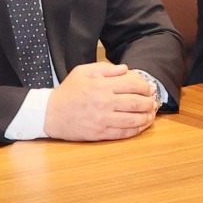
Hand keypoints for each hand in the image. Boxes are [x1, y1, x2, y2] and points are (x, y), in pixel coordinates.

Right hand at [44, 62, 159, 140]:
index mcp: (101, 86)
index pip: (133, 85)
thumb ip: (105, 69)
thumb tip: (125, 69)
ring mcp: (103, 120)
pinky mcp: (100, 134)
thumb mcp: (82, 72)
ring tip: (151, 114)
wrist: (49, 114)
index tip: (149, 88)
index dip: (145, 87)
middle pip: (137, 103)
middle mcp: (104, 103)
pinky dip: (136, 130)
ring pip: (133, 120)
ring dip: (147, 117)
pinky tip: (141, 126)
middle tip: (153, 101)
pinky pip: (124, 133)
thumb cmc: (68, 92)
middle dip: (149, 102)